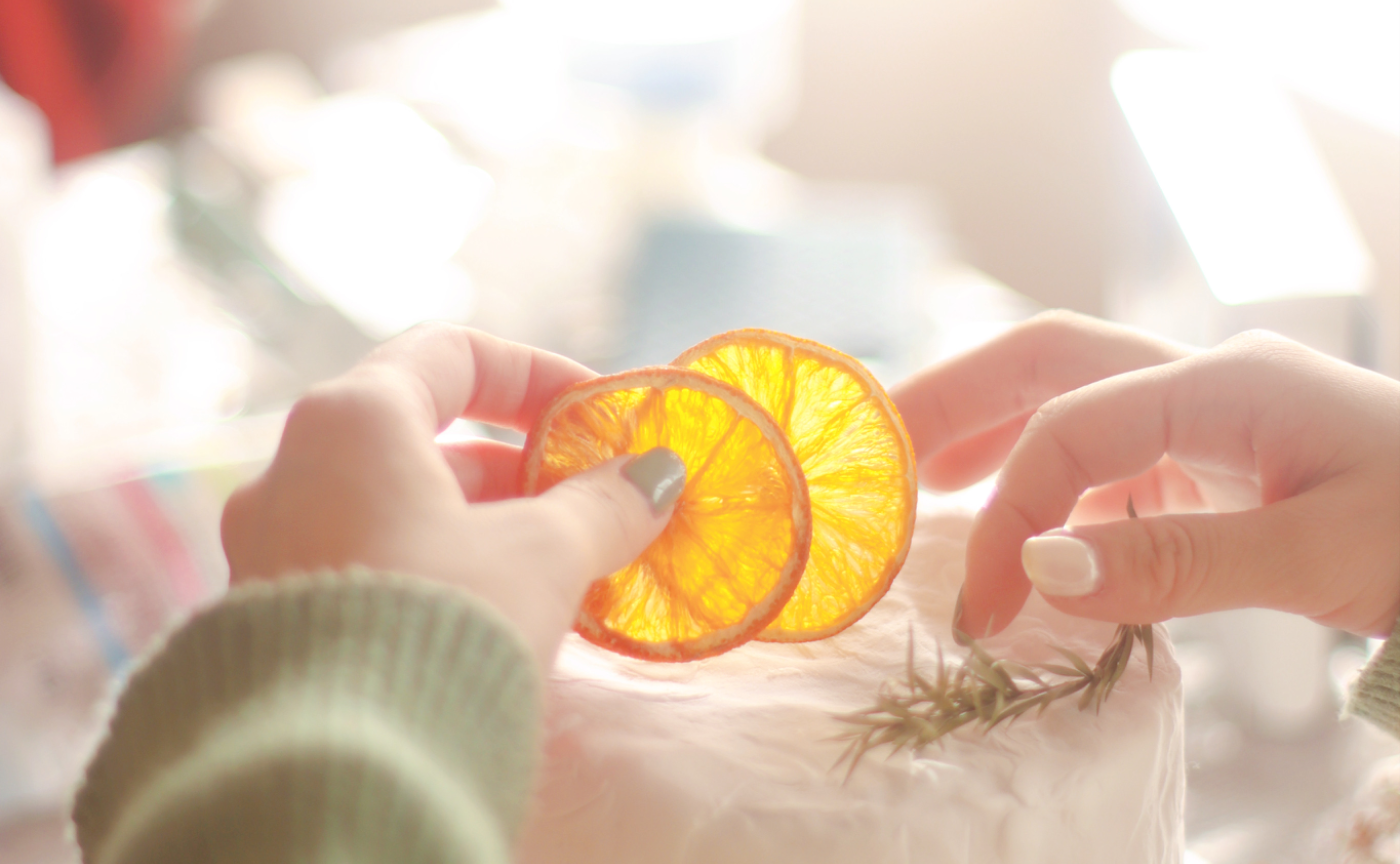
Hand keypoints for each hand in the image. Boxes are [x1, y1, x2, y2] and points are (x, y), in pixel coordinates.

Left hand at [220, 323, 684, 666]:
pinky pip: (369, 557)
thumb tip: (659, 475)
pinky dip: (438, 564)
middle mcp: (291, 468)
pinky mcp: (271, 613)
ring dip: (484, 523)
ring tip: (559, 568)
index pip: (452, 353)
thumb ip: (603, 504)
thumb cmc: (445, 623)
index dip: (538, 374)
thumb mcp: (542, 555)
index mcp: (351, 420)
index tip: (599, 418)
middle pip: (425, 435)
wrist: (337, 768)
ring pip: (396, 504)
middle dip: (520, 467)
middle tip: (590, 504)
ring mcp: (271, 544)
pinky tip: (496, 614)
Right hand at [891, 311, 1399, 637]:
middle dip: (954, 401)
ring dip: (993, 432)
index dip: (1006, 516)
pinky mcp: (1220, 454)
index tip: (975, 608)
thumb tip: (1036, 573)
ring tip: (925, 480)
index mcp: (1227, 384)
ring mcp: (1212, 411)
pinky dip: (1053, 486)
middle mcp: (1206, 379)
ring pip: (1072, 396)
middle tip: (877, 453)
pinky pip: (1112, 454)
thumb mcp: (1320, 555)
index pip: (1071, 431)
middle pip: (1048, 360)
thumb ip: (1177, 562)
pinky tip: (1031, 531)